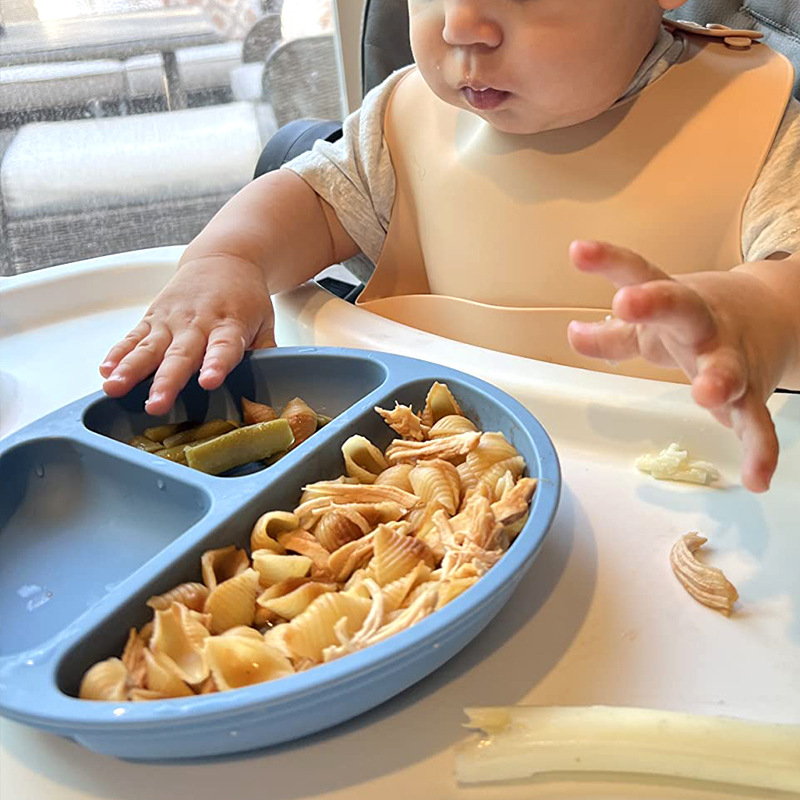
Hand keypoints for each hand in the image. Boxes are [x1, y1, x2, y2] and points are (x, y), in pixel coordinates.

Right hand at [99, 256, 274, 415]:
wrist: (223, 259)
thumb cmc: (245, 298)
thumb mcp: (264, 322)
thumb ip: (265, 354)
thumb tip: (271, 386)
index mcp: (229, 324)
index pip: (223, 348)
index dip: (216, 364)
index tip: (209, 382)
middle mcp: (197, 323)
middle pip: (180, 355)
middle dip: (166, 381)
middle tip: (155, 404)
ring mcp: (171, 320)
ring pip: (149, 347)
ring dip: (131, 370)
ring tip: (115, 388)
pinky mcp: (152, 318)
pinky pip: (132, 337)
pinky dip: (117, 354)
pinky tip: (105, 372)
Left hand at [567, 241, 793, 492]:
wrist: (776, 313)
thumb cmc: (698, 319)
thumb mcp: (653, 323)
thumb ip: (614, 333)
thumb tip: (572, 333)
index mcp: (674, 302)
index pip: (638, 274)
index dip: (608, 262)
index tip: (576, 250)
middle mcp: (703, 324)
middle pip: (683, 309)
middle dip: (657, 305)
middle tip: (627, 303)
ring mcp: (731, 356)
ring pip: (728, 366)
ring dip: (719, 379)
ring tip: (707, 396)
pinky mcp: (753, 391)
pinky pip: (757, 421)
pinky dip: (759, 449)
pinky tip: (756, 479)